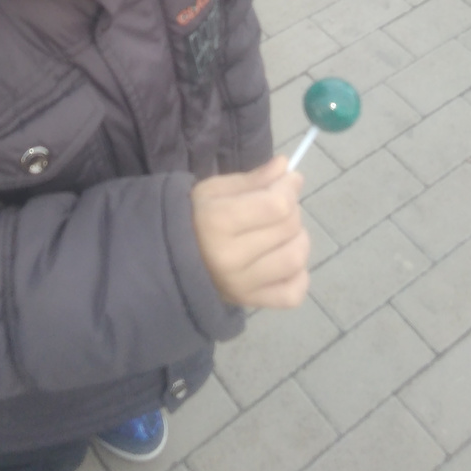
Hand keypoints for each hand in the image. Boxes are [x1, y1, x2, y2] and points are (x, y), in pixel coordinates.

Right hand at [191, 155, 309, 308]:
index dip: (289, 188)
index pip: (277, 205)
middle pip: (289, 228)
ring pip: (295, 259)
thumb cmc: (194, 217)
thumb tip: (286, 167)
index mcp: (217, 221)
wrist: (171, 259)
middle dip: (292, 210)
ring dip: (298, 240)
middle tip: (280, 206)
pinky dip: (299, 275)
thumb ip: (254, 179)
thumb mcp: (215, 190)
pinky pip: (293, 293)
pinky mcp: (251, 302)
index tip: (287, 180)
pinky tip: (284, 261)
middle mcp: (230, 257)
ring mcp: (242, 285)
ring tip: (283, 233)